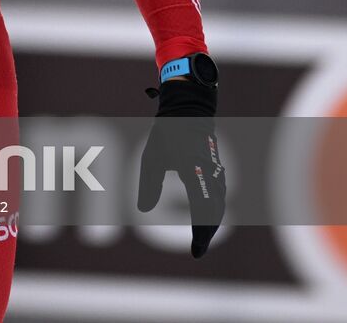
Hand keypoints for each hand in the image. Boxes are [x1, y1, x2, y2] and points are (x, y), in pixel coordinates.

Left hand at [137, 80, 224, 257]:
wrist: (189, 111)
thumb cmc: (166, 134)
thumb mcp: (150, 157)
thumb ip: (148, 184)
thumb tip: (143, 210)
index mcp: (193, 169)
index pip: (201, 208)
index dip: (200, 232)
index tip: (196, 251)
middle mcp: (209, 173)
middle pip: (213, 211)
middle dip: (206, 233)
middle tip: (197, 251)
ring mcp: (215, 172)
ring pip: (218, 205)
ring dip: (211, 224)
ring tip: (200, 241)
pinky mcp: (216, 171)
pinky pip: (218, 196)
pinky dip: (213, 212)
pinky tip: (207, 222)